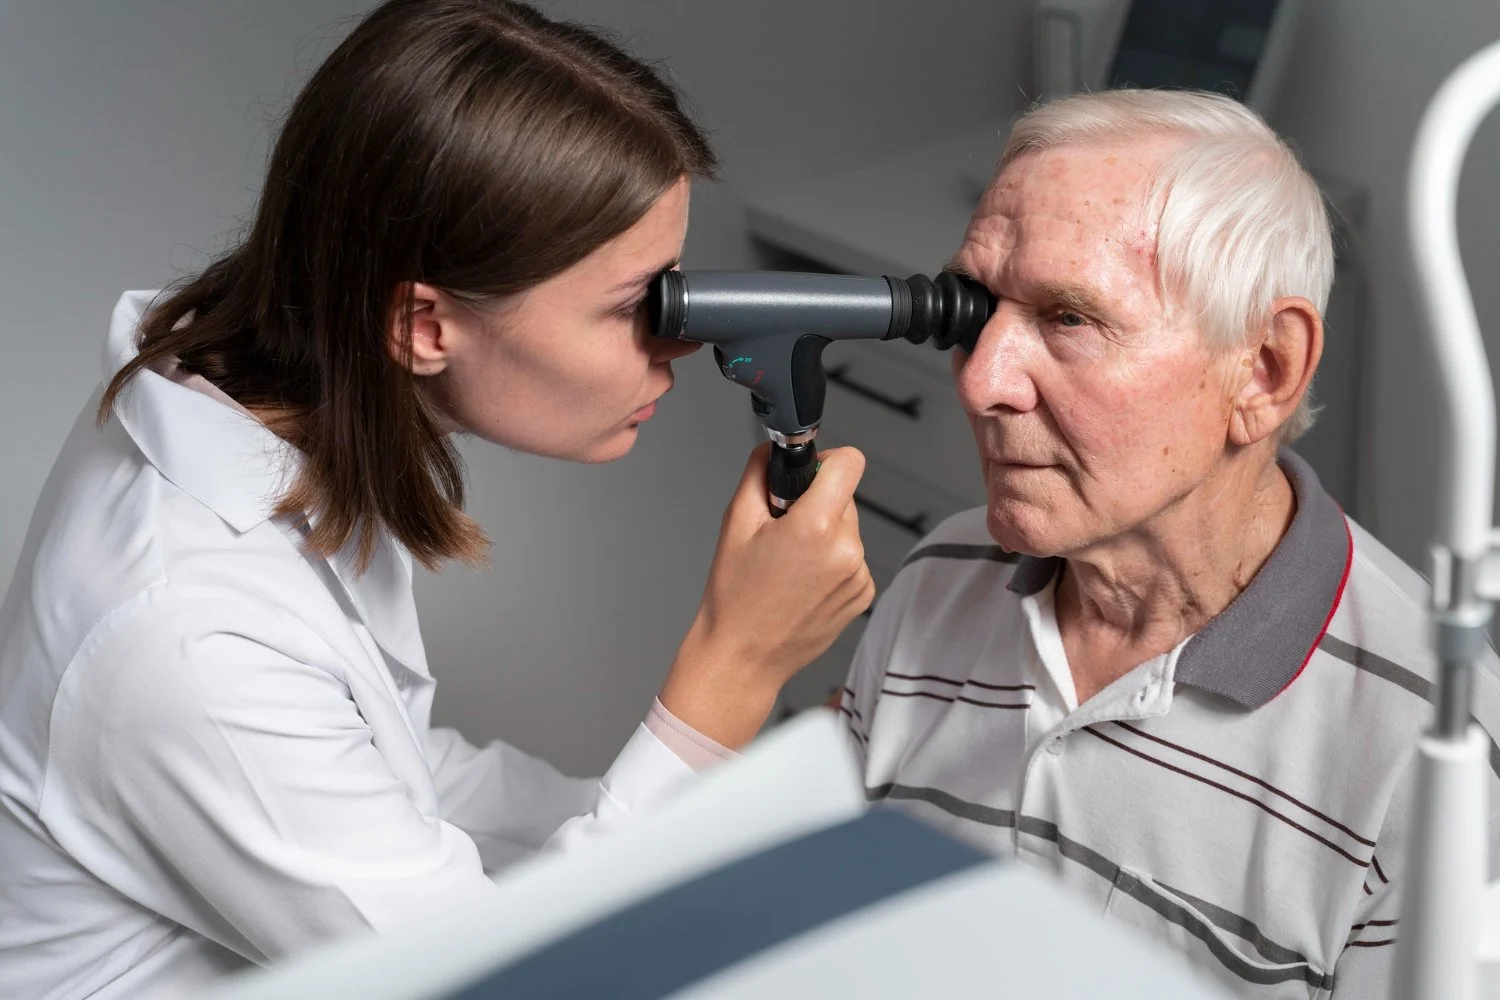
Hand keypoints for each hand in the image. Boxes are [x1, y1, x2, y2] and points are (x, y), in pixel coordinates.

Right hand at [658, 442, 874, 748]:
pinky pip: (853, 558)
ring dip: (825, 534)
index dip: (827, 460)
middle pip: (845, 497)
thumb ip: (758, 473)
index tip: (809, 473)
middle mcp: (847, 551)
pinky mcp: (863, 595)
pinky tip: (803, 582)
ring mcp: (859, 576)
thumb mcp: (736, 522)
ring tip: (790, 563)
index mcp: (816, 527)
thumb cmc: (735, 597)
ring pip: (849, 528)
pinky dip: (832, 562)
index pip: (850, 462)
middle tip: (782, 531)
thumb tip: (774, 450)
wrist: (743, 656)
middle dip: (817, 503)